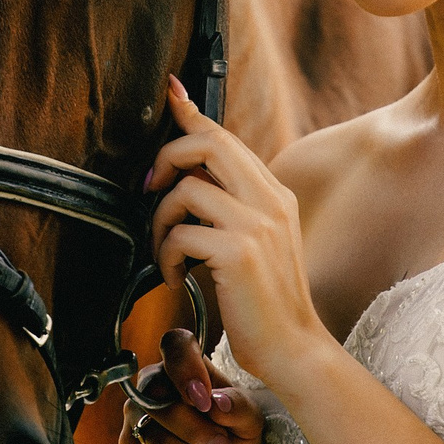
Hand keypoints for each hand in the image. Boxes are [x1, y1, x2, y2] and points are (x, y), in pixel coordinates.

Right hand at [118, 326, 264, 443]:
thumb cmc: (235, 433)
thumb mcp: (250, 420)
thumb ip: (239, 405)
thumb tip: (217, 402)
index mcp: (184, 362)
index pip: (174, 345)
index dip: (186, 370)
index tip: (206, 401)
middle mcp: (153, 382)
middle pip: (162, 403)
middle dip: (199, 434)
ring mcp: (136, 414)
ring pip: (158, 440)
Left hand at [145, 77, 331, 384]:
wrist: (293, 349)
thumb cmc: (263, 303)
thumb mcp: (254, 244)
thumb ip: (230, 209)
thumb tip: (190, 184)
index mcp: (274, 195)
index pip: (226, 139)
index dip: (193, 113)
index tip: (172, 93)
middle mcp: (270, 201)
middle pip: (207, 145)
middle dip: (167, 157)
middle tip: (151, 188)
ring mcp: (257, 225)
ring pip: (187, 190)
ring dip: (161, 220)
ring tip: (166, 252)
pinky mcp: (239, 252)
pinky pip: (181, 233)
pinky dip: (165, 256)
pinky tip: (173, 278)